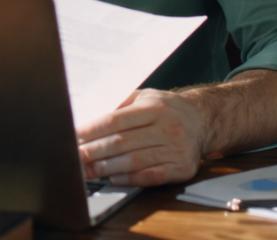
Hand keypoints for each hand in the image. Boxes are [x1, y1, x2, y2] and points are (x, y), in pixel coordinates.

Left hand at [76, 88, 206, 186]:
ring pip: (134, 161)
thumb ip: (121, 104)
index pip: (116, 120)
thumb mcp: (146, 96)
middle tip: (74, 158)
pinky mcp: (182, 168)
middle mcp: (167, 127)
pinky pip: (151, 176)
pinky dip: (130, 179)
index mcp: (155, 107)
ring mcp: (176, 149)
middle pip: (122, 142)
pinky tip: (114, 179)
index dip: (92, 130)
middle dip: (94, 152)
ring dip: (106, 168)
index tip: (73, 137)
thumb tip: (90, 118)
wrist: (203, 120)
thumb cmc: (166, 108)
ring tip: (88, 171)